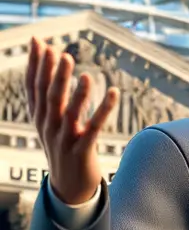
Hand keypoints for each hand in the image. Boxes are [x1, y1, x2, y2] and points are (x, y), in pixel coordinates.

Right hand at [25, 36, 119, 204]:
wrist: (69, 187)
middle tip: (61, 53)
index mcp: (39, 118)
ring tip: (84, 73)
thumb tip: (54, 70)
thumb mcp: (52, 124)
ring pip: (69, 113)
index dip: (36, 64)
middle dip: (54, 74)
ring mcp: (64, 140)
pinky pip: (94, 128)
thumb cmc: (63, 149)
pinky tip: (114, 92)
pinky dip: (104, 109)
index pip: (33, 86)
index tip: (39, 41)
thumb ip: (53, 99)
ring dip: (78, 92)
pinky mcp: (82, 151)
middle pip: (49, 96)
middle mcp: (48, 127)